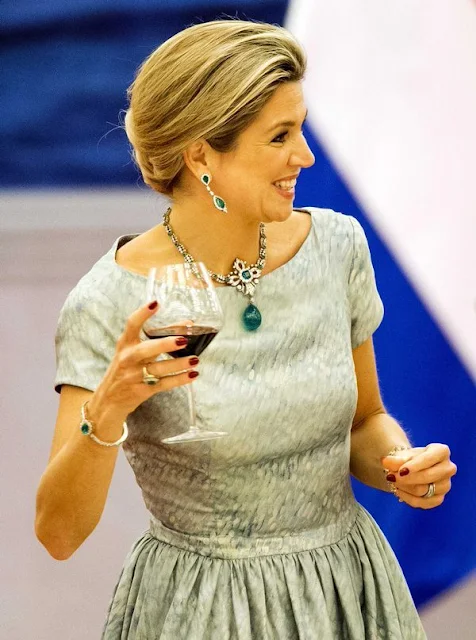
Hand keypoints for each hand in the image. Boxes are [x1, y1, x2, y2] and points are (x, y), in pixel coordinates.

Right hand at [89, 301, 198, 420]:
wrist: (108, 402)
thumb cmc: (124, 372)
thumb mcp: (130, 354)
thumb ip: (151, 341)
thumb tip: (186, 325)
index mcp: (125, 345)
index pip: (131, 325)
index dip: (142, 314)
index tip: (155, 303)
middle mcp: (127, 359)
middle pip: (145, 350)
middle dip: (165, 345)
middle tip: (183, 340)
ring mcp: (133, 376)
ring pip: (158, 369)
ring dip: (178, 364)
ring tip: (195, 360)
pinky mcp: (141, 391)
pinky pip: (163, 384)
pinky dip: (179, 380)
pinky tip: (192, 375)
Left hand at [381, 444, 456, 508]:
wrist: (414, 468)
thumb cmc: (410, 458)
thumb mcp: (403, 455)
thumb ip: (395, 459)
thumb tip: (385, 462)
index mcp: (442, 451)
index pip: (429, 458)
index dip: (415, 465)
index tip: (400, 470)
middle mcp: (448, 468)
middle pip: (427, 476)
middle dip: (407, 478)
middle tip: (390, 477)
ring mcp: (445, 485)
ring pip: (423, 490)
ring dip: (404, 487)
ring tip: (393, 481)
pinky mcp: (439, 498)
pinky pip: (423, 503)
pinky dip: (408, 498)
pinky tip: (398, 491)